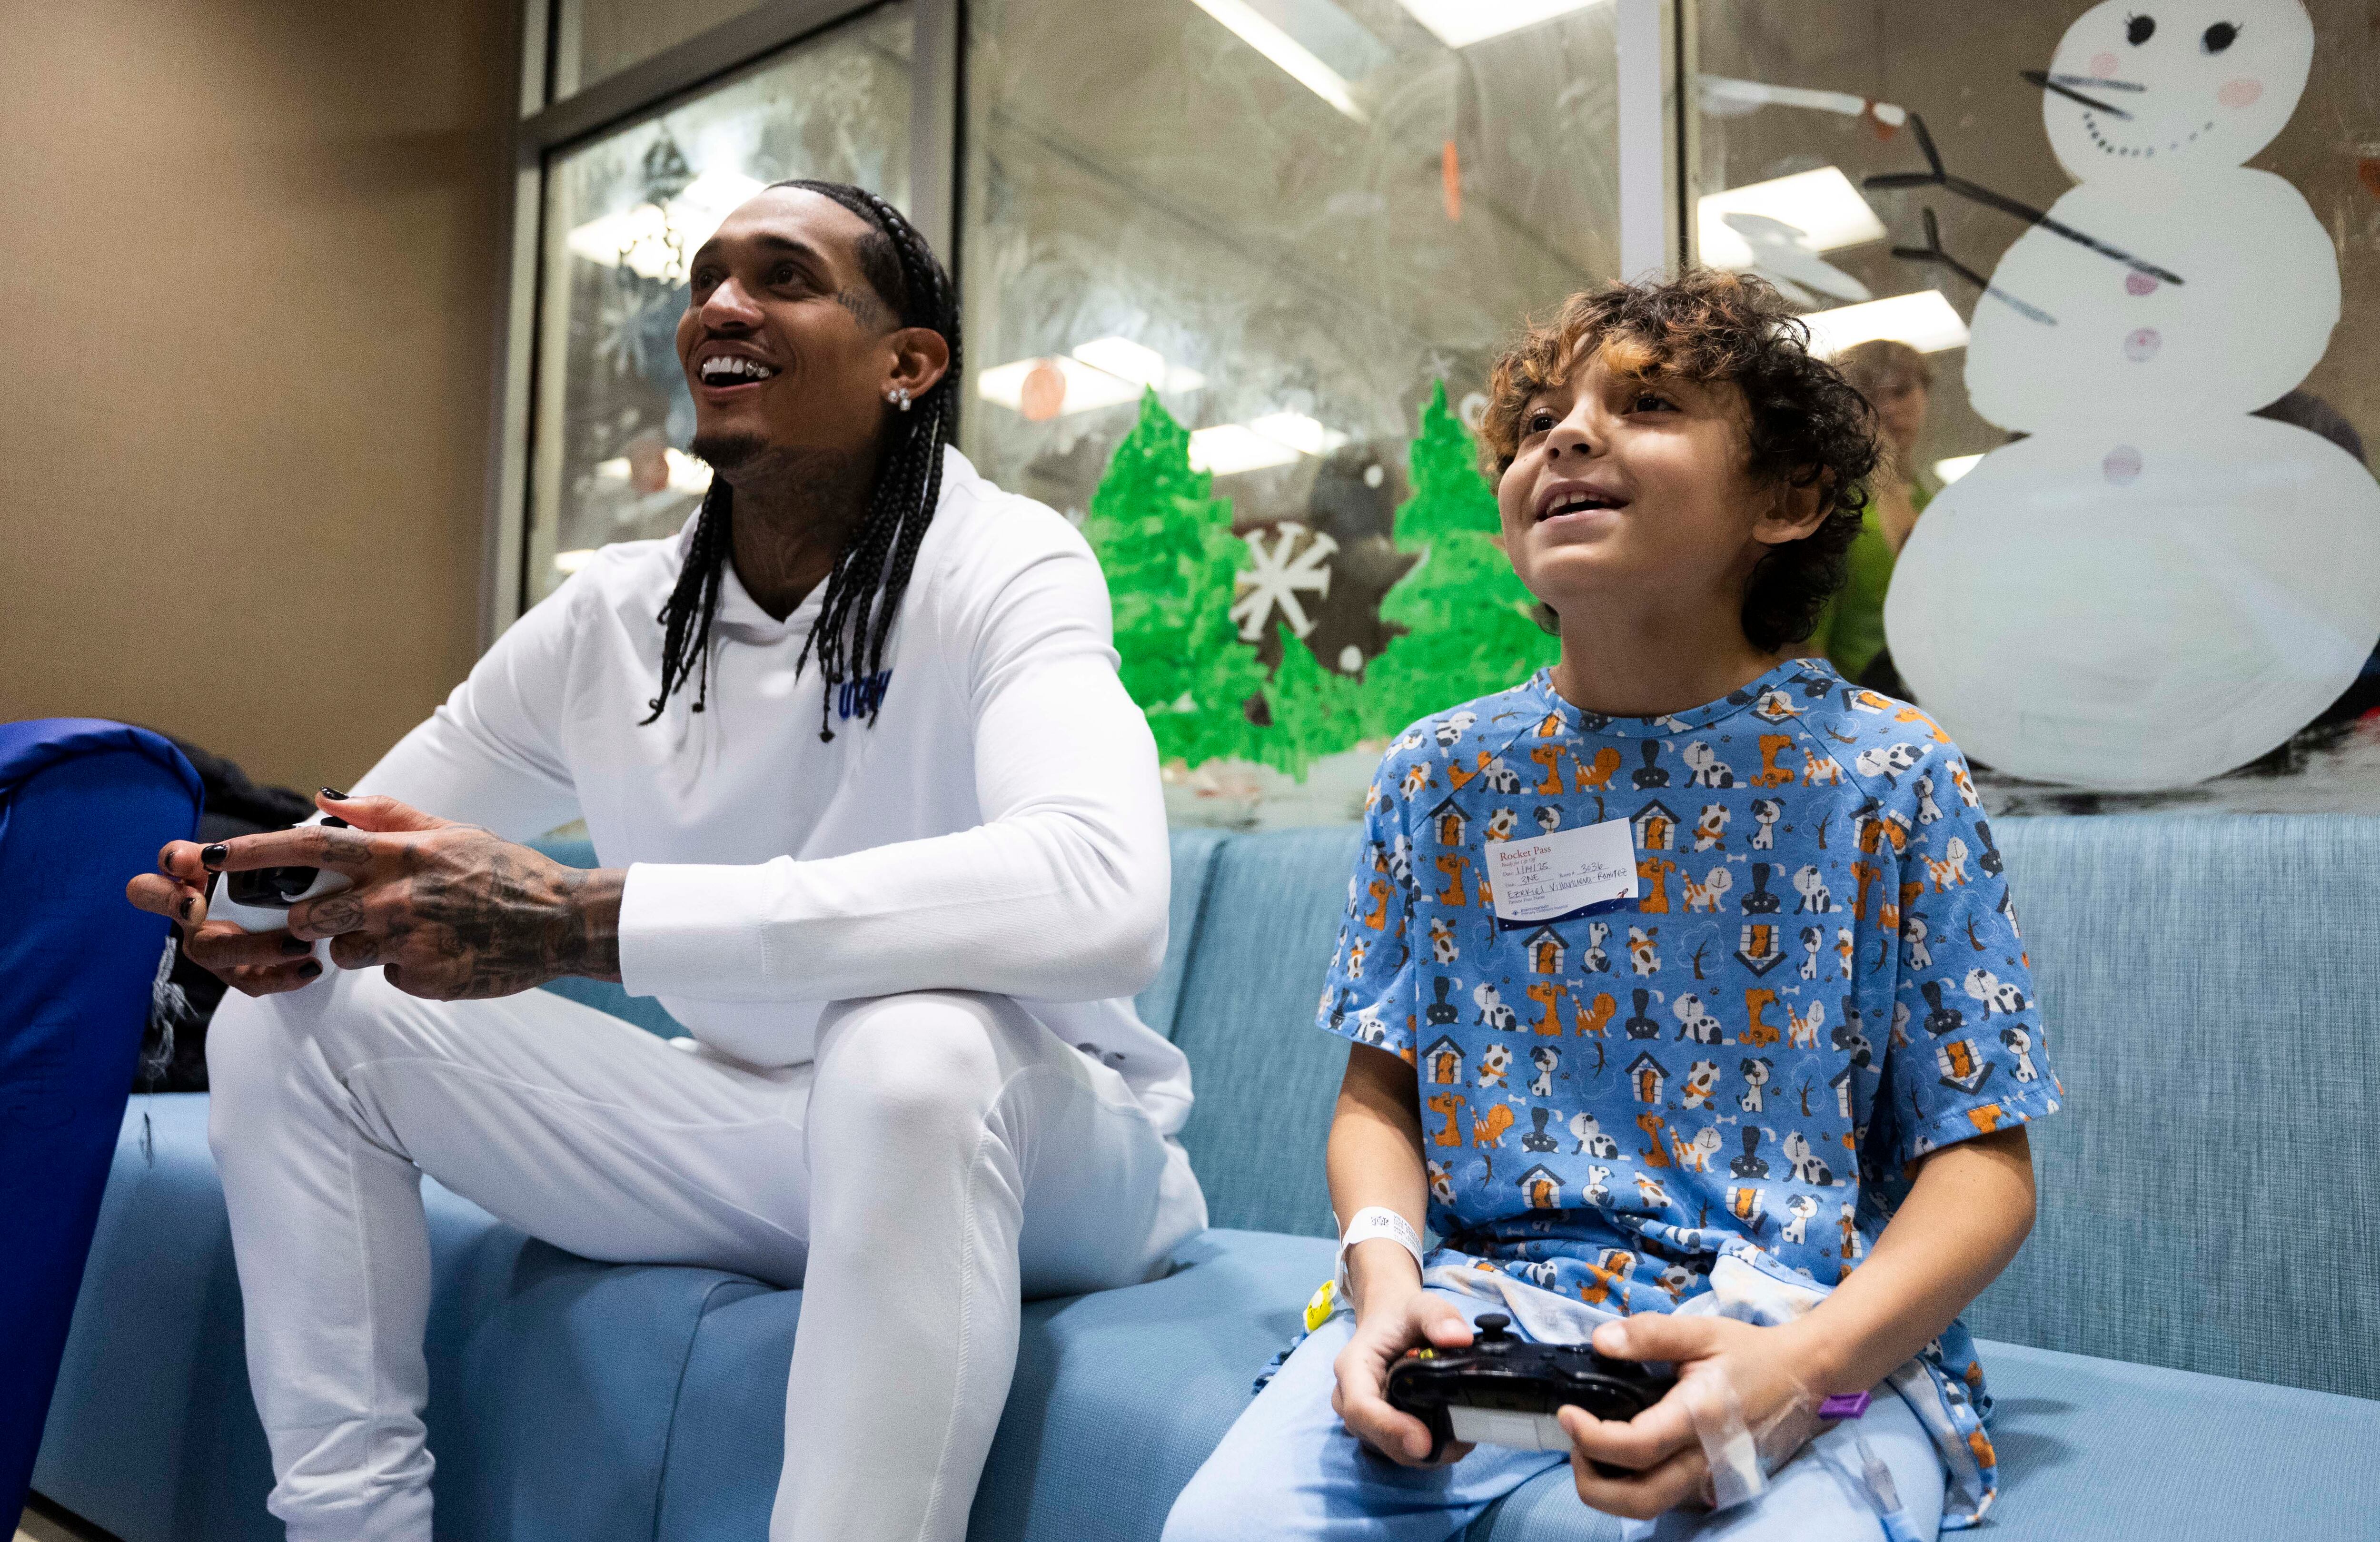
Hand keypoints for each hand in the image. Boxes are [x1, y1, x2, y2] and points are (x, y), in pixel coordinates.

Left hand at [132, 791, 622, 1001]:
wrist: (560, 920)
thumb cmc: (504, 871)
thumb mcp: (449, 830)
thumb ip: (384, 815)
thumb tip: (324, 800)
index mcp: (399, 854)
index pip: (309, 846)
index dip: (254, 852)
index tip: (210, 855)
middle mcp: (396, 896)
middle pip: (312, 916)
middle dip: (315, 921)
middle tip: (352, 916)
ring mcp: (408, 940)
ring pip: (343, 953)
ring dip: (363, 947)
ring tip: (413, 932)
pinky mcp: (423, 978)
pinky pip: (386, 977)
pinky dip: (404, 968)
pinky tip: (440, 953)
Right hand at [1331, 1284, 1477, 1465]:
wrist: (1391, 1322)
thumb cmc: (1402, 1315)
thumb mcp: (1421, 1305)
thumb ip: (1439, 1317)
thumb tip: (1460, 1338)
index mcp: (1352, 1368)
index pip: (1361, 1407)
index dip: (1391, 1429)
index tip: (1425, 1441)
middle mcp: (1349, 1399)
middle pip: (1376, 1437)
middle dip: (1416, 1448)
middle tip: (1463, 1442)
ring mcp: (1363, 1418)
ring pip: (1390, 1449)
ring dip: (1426, 1453)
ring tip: (1464, 1436)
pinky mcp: (1379, 1429)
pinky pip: (1399, 1449)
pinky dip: (1427, 1450)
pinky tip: (1454, 1437)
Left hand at [1557, 1313, 1826, 1519]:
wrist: (1801, 1376)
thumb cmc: (1749, 1352)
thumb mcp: (1700, 1331)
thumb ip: (1649, 1334)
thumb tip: (1600, 1341)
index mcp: (1699, 1417)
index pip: (1636, 1447)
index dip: (1590, 1438)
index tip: (1566, 1414)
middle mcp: (1704, 1457)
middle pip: (1639, 1499)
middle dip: (1592, 1482)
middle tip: (1573, 1443)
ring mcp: (1709, 1476)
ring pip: (1651, 1506)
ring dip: (1609, 1490)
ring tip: (1589, 1449)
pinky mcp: (1711, 1480)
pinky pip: (1664, 1496)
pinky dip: (1632, 1485)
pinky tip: (1620, 1454)